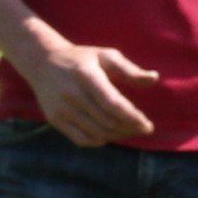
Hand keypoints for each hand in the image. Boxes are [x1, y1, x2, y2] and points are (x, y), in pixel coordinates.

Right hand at [22, 27, 156, 146]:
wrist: (42, 63)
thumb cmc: (81, 59)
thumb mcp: (106, 56)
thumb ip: (129, 69)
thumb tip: (154, 79)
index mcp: (86, 76)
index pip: (112, 104)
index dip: (132, 117)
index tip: (148, 125)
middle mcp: (71, 94)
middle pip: (106, 121)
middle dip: (129, 128)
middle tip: (143, 128)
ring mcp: (61, 109)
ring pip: (95, 133)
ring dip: (116, 136)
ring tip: (130, 132)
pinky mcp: (55, 119)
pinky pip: (81, 139)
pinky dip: (98, 141)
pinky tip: (109, 135)